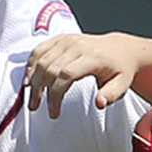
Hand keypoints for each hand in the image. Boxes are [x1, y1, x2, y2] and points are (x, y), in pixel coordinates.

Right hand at [25, 33, 143, 115]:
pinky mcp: (60, 38)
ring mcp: (67, 40)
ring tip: (31, 97)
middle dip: (39, 91)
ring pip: (41, 59)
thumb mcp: (122, 84)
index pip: (66, 75)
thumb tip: (99, 103)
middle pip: (50, 68)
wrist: (120, 48)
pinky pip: (39, 49)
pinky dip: (30, 64)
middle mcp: (78, 46)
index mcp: (92, 57)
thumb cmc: (120, 69)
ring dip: (32, 80)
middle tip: (36, 107)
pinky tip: (29, 79)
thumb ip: (111, 95)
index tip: (53, 112)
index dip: (55, 95)